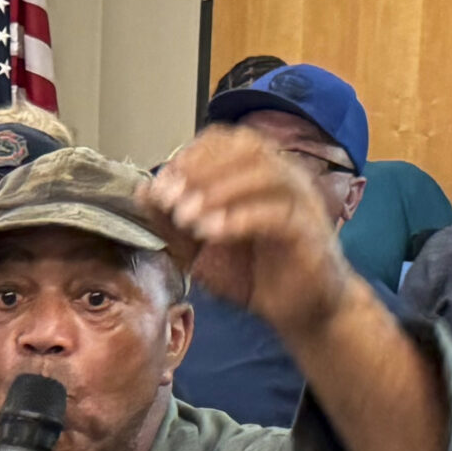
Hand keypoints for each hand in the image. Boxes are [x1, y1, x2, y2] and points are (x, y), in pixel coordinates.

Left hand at [139, 124, 350, 335]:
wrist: (297, 310)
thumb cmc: (252, 273)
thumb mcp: (199, 249)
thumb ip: (171, 221)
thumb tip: (142, 190)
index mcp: (256, 172)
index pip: (225, 140)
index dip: (190, 156)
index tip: (162, 185)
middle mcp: (283, 175)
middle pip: (246, 147)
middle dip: (201, 169)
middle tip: (169, 198)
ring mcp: (300, 198)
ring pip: (264, 173)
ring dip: (219, 190)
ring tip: (186, 217)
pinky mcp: (308, 229)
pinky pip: (277, 213)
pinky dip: (241, 218)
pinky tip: (213, 233)